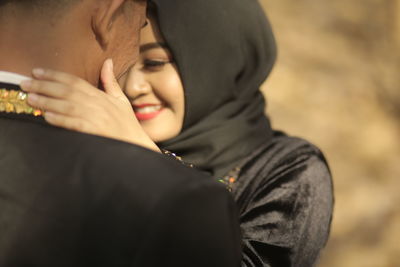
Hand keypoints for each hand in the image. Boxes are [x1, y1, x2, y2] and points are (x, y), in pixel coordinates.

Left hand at [20, 59, 159, 151]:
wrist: (137, 144)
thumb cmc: (127, 123)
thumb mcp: (121, 100)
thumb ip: (110, 81)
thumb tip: (107, 61)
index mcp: (101, 95)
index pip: (75, 81)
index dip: (55, 75)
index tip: (37, 71)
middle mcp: (97, 104)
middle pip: (67, 91)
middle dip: (45, 86)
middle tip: (25, 84)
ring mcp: (96, 118)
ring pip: (68, 106)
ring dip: (48, 102)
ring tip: (31, 98)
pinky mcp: (95, 131)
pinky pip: (75, 124)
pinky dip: (61, 120)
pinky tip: (47, 117)